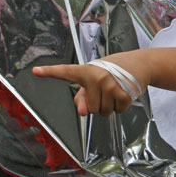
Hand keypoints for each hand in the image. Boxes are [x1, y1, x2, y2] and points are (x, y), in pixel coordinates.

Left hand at [33, 51, 149, 116]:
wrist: (139, 64)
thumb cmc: (113, 71)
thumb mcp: (95, 78)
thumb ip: (83, 96)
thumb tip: (83, 113)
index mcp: (86, 71)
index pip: (66, 72)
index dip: (50, 72)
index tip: (35, 71)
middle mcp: (97, 77)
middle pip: (90, 108)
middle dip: (97, 105)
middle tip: (105, 91)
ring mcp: (111, 86)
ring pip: (103, 112)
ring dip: (109, 106)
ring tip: (115, 91)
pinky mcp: (124, 94)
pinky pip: (117, 111)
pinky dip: (120, 107)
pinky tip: (123, 94)